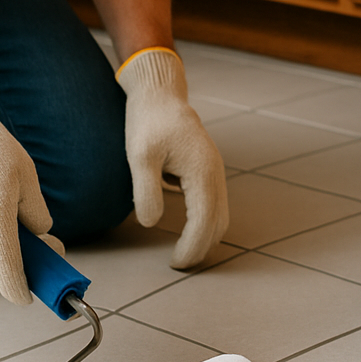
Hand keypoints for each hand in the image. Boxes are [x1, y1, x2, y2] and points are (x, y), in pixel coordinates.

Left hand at [116, 48, 228, 268]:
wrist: (160, 95)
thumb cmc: (148, 122)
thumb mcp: (139, 156)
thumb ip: (146, 190)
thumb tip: (152, 222)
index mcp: (201, 172)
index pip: (204, 221)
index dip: (191, 247)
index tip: (174, 263)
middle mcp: (215, 174)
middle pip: (218, 224)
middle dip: (201, 249)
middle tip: (177, 266)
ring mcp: (215, 172)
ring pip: (220, 216)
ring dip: (205, 239)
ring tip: (182, 254)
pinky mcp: (209, 171)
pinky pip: (215, 206)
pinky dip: (206, 225)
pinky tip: (188, 233)